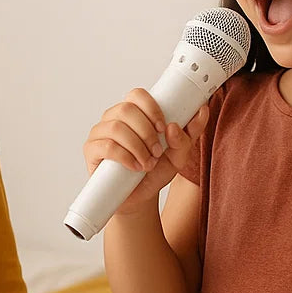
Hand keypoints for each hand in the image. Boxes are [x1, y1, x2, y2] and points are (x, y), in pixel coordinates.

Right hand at [82, 89, 208, 215]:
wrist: (139, 197)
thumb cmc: (156, 170)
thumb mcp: (179, 154)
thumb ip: (191, 133)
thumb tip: (200, 111)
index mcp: (134, 113)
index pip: (137, 95)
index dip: (152, 108)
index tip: (164, 127)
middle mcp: (114, 118)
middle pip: (126, 109)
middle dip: (147, 132)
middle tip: (158, 150)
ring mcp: (100, 133)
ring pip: (116, 127)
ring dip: (138, 146)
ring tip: (148, 162)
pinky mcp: (91, 150)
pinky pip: (107, 146)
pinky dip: (125, 157)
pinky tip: (135, 167)